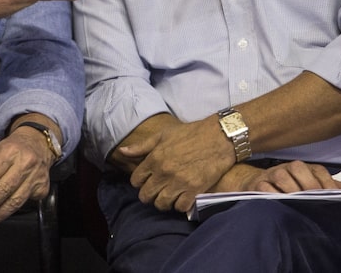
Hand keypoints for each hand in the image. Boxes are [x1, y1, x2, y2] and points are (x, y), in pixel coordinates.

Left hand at [0, 126, 53, 226]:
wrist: (38, 144)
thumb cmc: (13, 149)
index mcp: (9, 151)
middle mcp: (25, 163)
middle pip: (4, 189)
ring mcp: (36, 176)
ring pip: (16, 200)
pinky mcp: (42, 187)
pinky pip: (25, 203)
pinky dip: (11, 211)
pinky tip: (1, 214)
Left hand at [120, 117, 235, 212]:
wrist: (218, 136)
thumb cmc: (190, 133)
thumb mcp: (163, 135)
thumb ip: (141, 146)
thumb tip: (122, 151)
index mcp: (154, 158)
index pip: (136, 181)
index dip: (139, 182)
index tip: (147, 181)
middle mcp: (164, 172)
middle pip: (146, 196)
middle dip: (149, 195)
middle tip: (156, 192)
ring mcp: (179, 182)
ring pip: (161, 204)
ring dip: (164, 202)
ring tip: (169, 196)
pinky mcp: (195, 190)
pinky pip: (180, 207)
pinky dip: (181, 205)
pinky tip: (183, 198)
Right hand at [231, 160, 340, 192]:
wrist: (255, 184)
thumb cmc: (287, 188)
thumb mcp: (308, 186)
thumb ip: (328, 187)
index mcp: (303, 168)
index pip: (318, 170)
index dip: (327, 183)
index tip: (336, 197)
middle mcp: (287, 168)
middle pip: (298, 167)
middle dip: (309, 183)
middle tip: (316, 200)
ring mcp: (271, 175)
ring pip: (281, 175)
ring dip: (291, 189)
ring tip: (299, 203)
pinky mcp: (257, 184)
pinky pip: (264, 187)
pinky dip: (272, 195)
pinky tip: (281, 204)